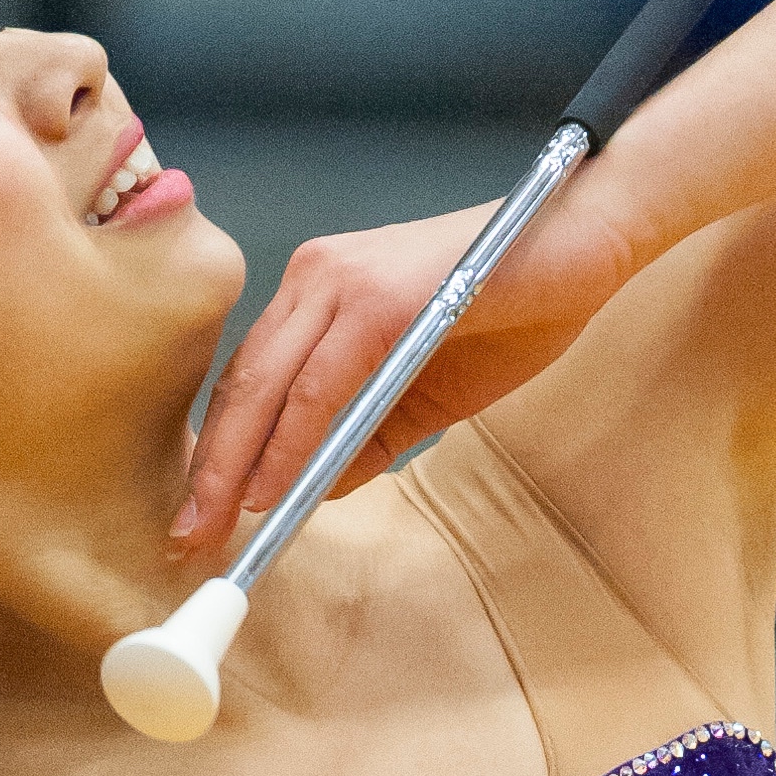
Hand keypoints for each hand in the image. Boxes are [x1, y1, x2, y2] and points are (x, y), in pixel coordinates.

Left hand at [172, 198, 625, 557]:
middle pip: (242, 387)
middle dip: (211, 469)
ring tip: (217, 525)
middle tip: (188, 535)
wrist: (587, 239)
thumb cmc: (517, 304)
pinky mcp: (377, 297)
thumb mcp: (427, 392)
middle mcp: (314, 278)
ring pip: (267, 385)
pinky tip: (278, 488)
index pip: (252, 382)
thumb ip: (369, 436)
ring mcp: (340, 281)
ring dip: (239, 464)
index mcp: (318, 294)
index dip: (222, 451)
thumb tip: (314, 490)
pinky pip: (320, 386)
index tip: (204, 512)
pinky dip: (294, 442)